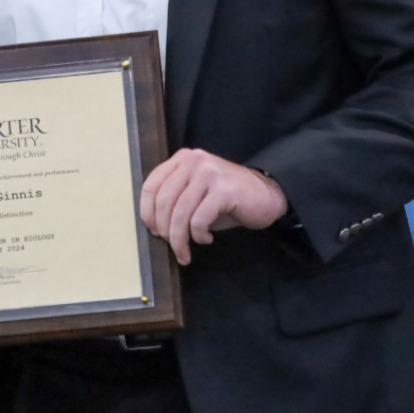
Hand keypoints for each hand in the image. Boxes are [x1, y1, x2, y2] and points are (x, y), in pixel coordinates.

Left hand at [140, 149, 287, 264]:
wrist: (266, 196)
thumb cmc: (226, 200)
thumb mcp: (195, 194)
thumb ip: (175, 201)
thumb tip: (154, 227)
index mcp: (182, 159)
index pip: (151, 186)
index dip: (147, 212)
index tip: (153, 231)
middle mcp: (193, 161)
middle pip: (164, 201)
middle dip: (164, 230)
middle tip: (173, 247)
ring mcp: (208, 173)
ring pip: (180, 213)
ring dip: (179, 240)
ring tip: (185, 253)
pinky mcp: (223, 190)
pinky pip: (199, 220)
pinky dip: (199, 236)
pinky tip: (206, 238)